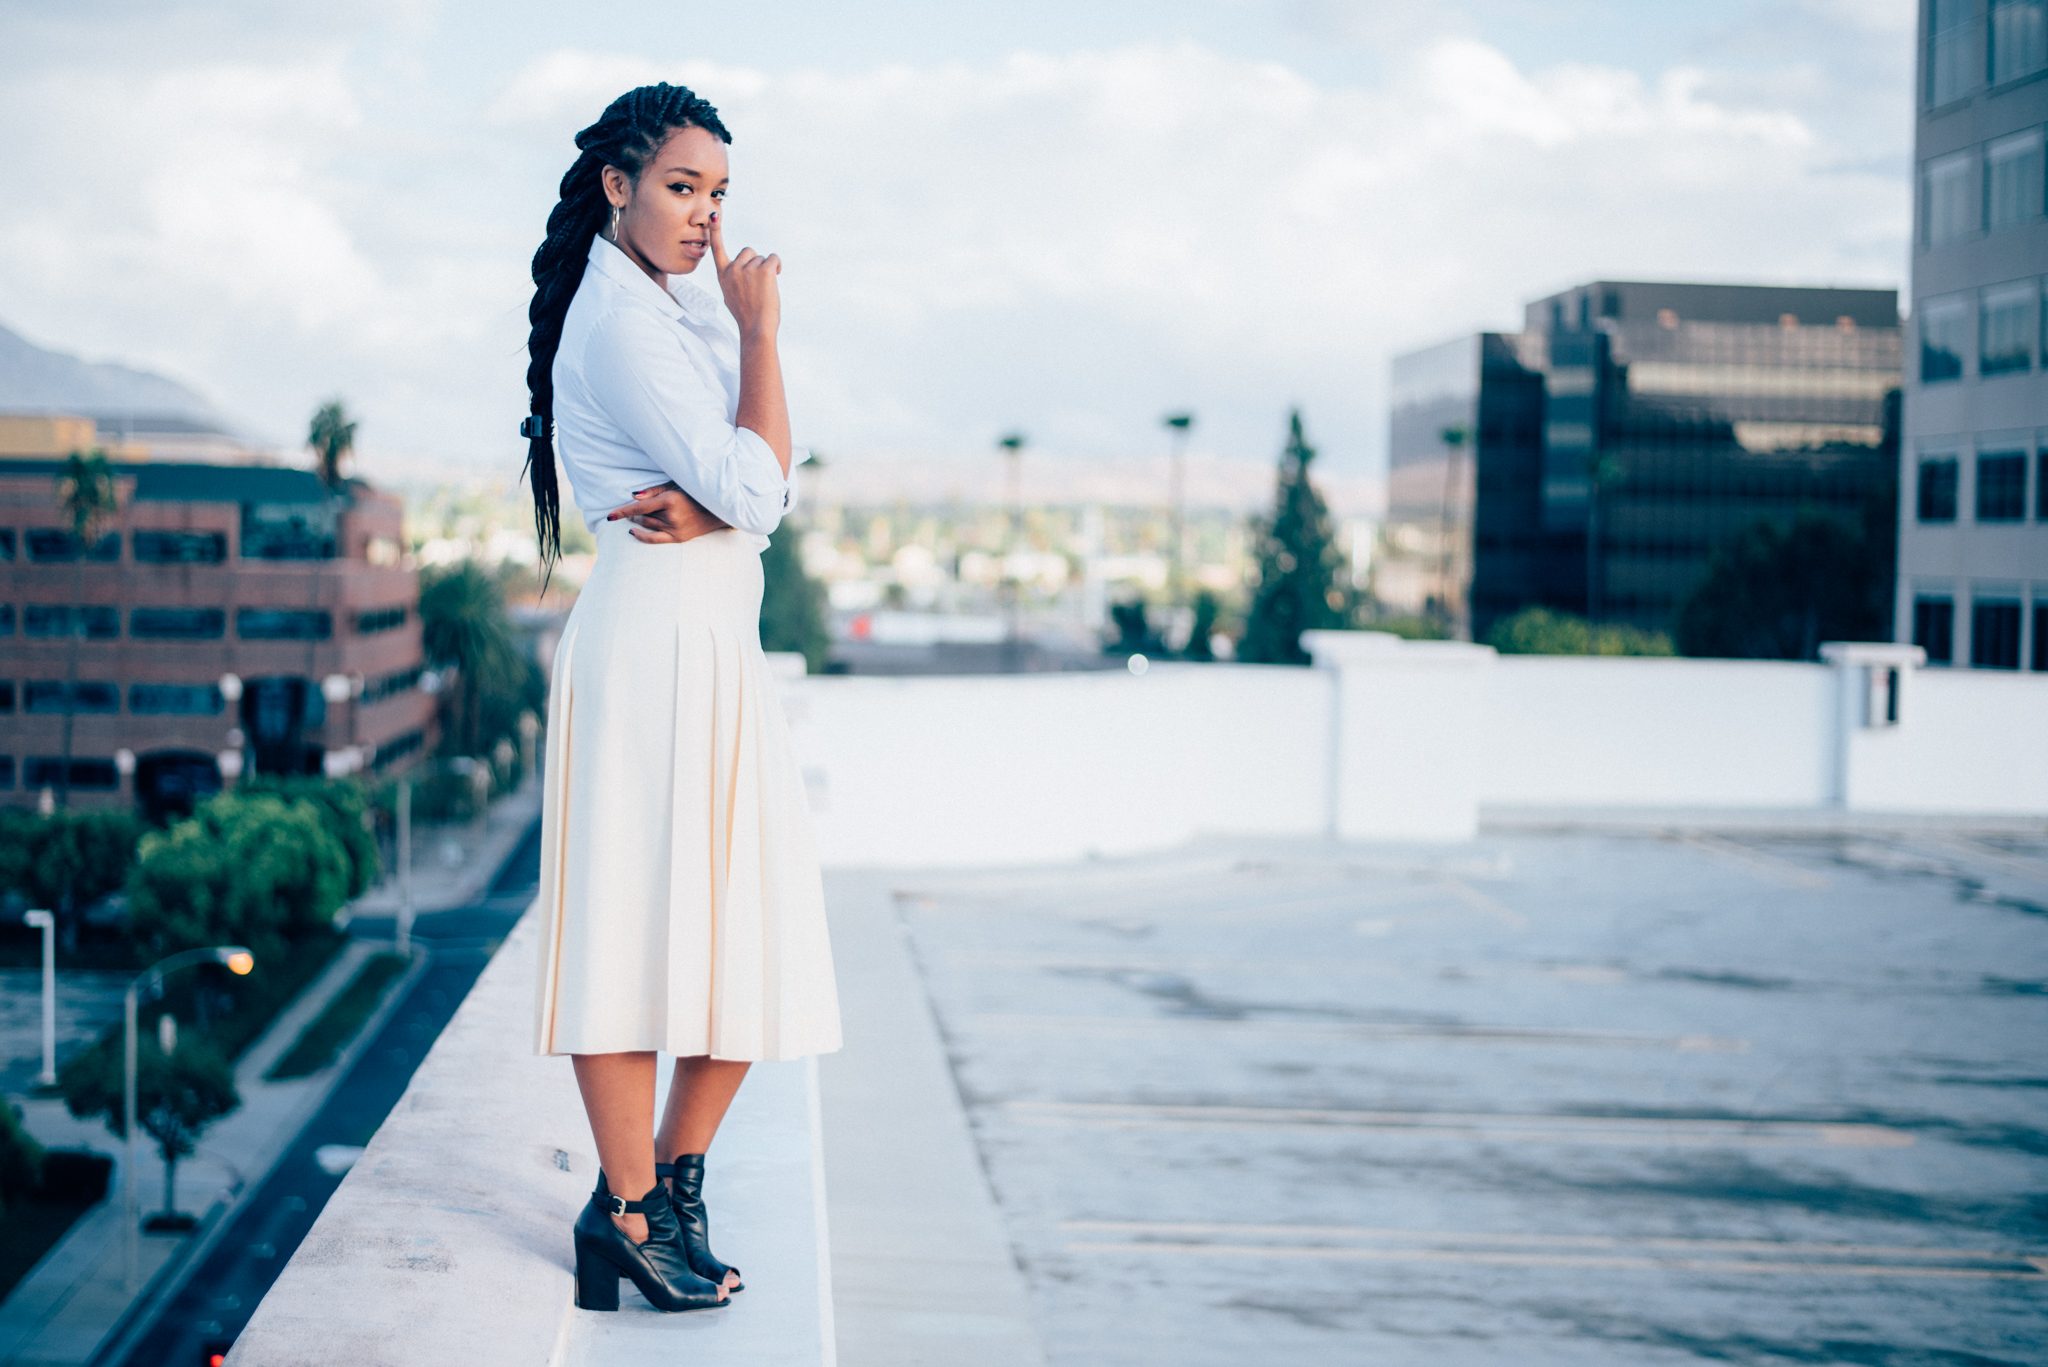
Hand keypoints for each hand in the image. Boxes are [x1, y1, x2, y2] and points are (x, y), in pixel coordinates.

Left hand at [606, 482, 727, 543]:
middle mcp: (671, 516)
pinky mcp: (678, 538)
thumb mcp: (674, 485)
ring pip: (647, 525)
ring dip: (640, 521)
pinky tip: (632, 531)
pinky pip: (654, 540)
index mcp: (670, 500)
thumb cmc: (693, 493)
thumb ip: (653, 491)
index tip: (609, 515)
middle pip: (643, 517)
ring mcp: (675, 529)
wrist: (716, 509)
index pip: (639, 507)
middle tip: (636, 509)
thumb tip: (633, 497)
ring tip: (642, 515)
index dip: (623, 511)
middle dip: (635, 514)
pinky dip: (641, 535)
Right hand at [710, 211, 780, 339]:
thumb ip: (733, 279)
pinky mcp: (764, 269)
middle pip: (748, 252)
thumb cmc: (746, 316)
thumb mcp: (731, 295)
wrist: (756, 328)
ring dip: (767, 270)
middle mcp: (733, 268)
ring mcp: (748, 268)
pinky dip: (778, 266)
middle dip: (755, 263)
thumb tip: (743, 272)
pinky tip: (776, 278)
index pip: (717, 248)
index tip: (713, 216)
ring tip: (764, 289)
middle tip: (758, 283)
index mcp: (723, 275)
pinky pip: (773, 259)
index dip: (715, 231)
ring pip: (762, 259)